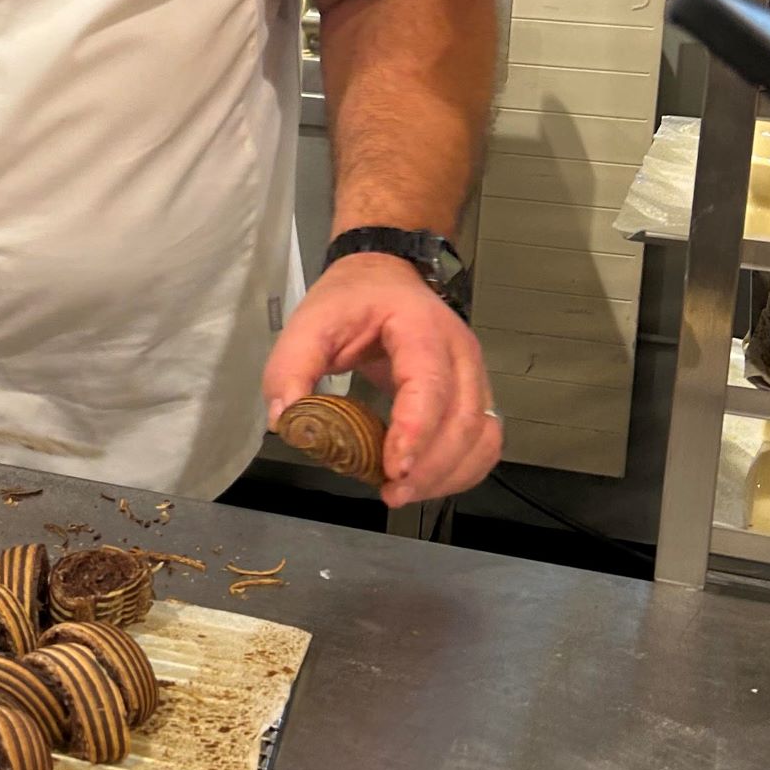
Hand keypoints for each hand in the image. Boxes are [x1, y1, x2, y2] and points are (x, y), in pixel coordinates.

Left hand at [262, 253, 500, 505]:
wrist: (386, 277)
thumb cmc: (351, 300)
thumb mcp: (311, 321)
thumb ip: (291, 366)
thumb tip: (284, 420)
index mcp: (420, 327)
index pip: (430, 384)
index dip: (416, 431)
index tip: (394, 469)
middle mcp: (459, 352)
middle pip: (464, 419)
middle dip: (431, 466)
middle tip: (390, 492)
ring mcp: (475, 374)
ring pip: (481, 436)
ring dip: (447, 474)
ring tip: (402, 493)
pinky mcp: (476, 396)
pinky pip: (485, 442)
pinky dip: (462, 471)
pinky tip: (426, 483)